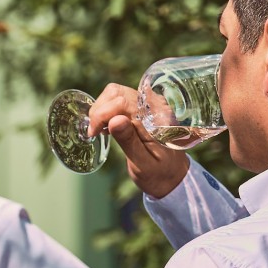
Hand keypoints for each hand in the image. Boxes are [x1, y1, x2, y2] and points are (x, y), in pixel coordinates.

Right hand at [86, 82, 189, 198]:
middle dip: (99, 109)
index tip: (94, 133)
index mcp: (156, 120)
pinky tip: (108, 126)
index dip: (102, 114)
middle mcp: (154, 107)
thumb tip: (114, 120)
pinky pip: (120, 99)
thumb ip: (129, 141)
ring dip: (102, 108)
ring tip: (100, 129)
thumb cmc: (158, 173)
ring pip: (116, 93)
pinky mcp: (143, 108)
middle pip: (117, 92)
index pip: (122, 102)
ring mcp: (149, 105)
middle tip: (95, 131)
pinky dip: (107, 109)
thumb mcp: (143, 164)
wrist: (173, 175)